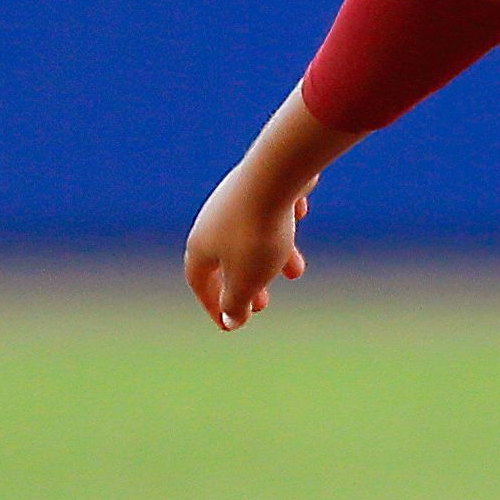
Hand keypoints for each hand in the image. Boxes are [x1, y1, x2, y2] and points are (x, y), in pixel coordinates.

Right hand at [185, 111, 341, 328]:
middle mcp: (212, 221)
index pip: (199, 282)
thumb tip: (232, 320)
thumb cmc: (257, 233)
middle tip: (262, 305)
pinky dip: (285, 218)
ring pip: (253, 236)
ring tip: (295, 273)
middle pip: (225, 260)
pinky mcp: (262, 182)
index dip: (212, 304)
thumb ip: (237, 301)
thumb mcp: (247, 278)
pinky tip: (301, 214)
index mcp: (200, 246)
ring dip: (272, 258)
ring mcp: (235, 200)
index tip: (228, 324)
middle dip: (245, 284)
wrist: (275, 175)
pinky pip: (273, 205)